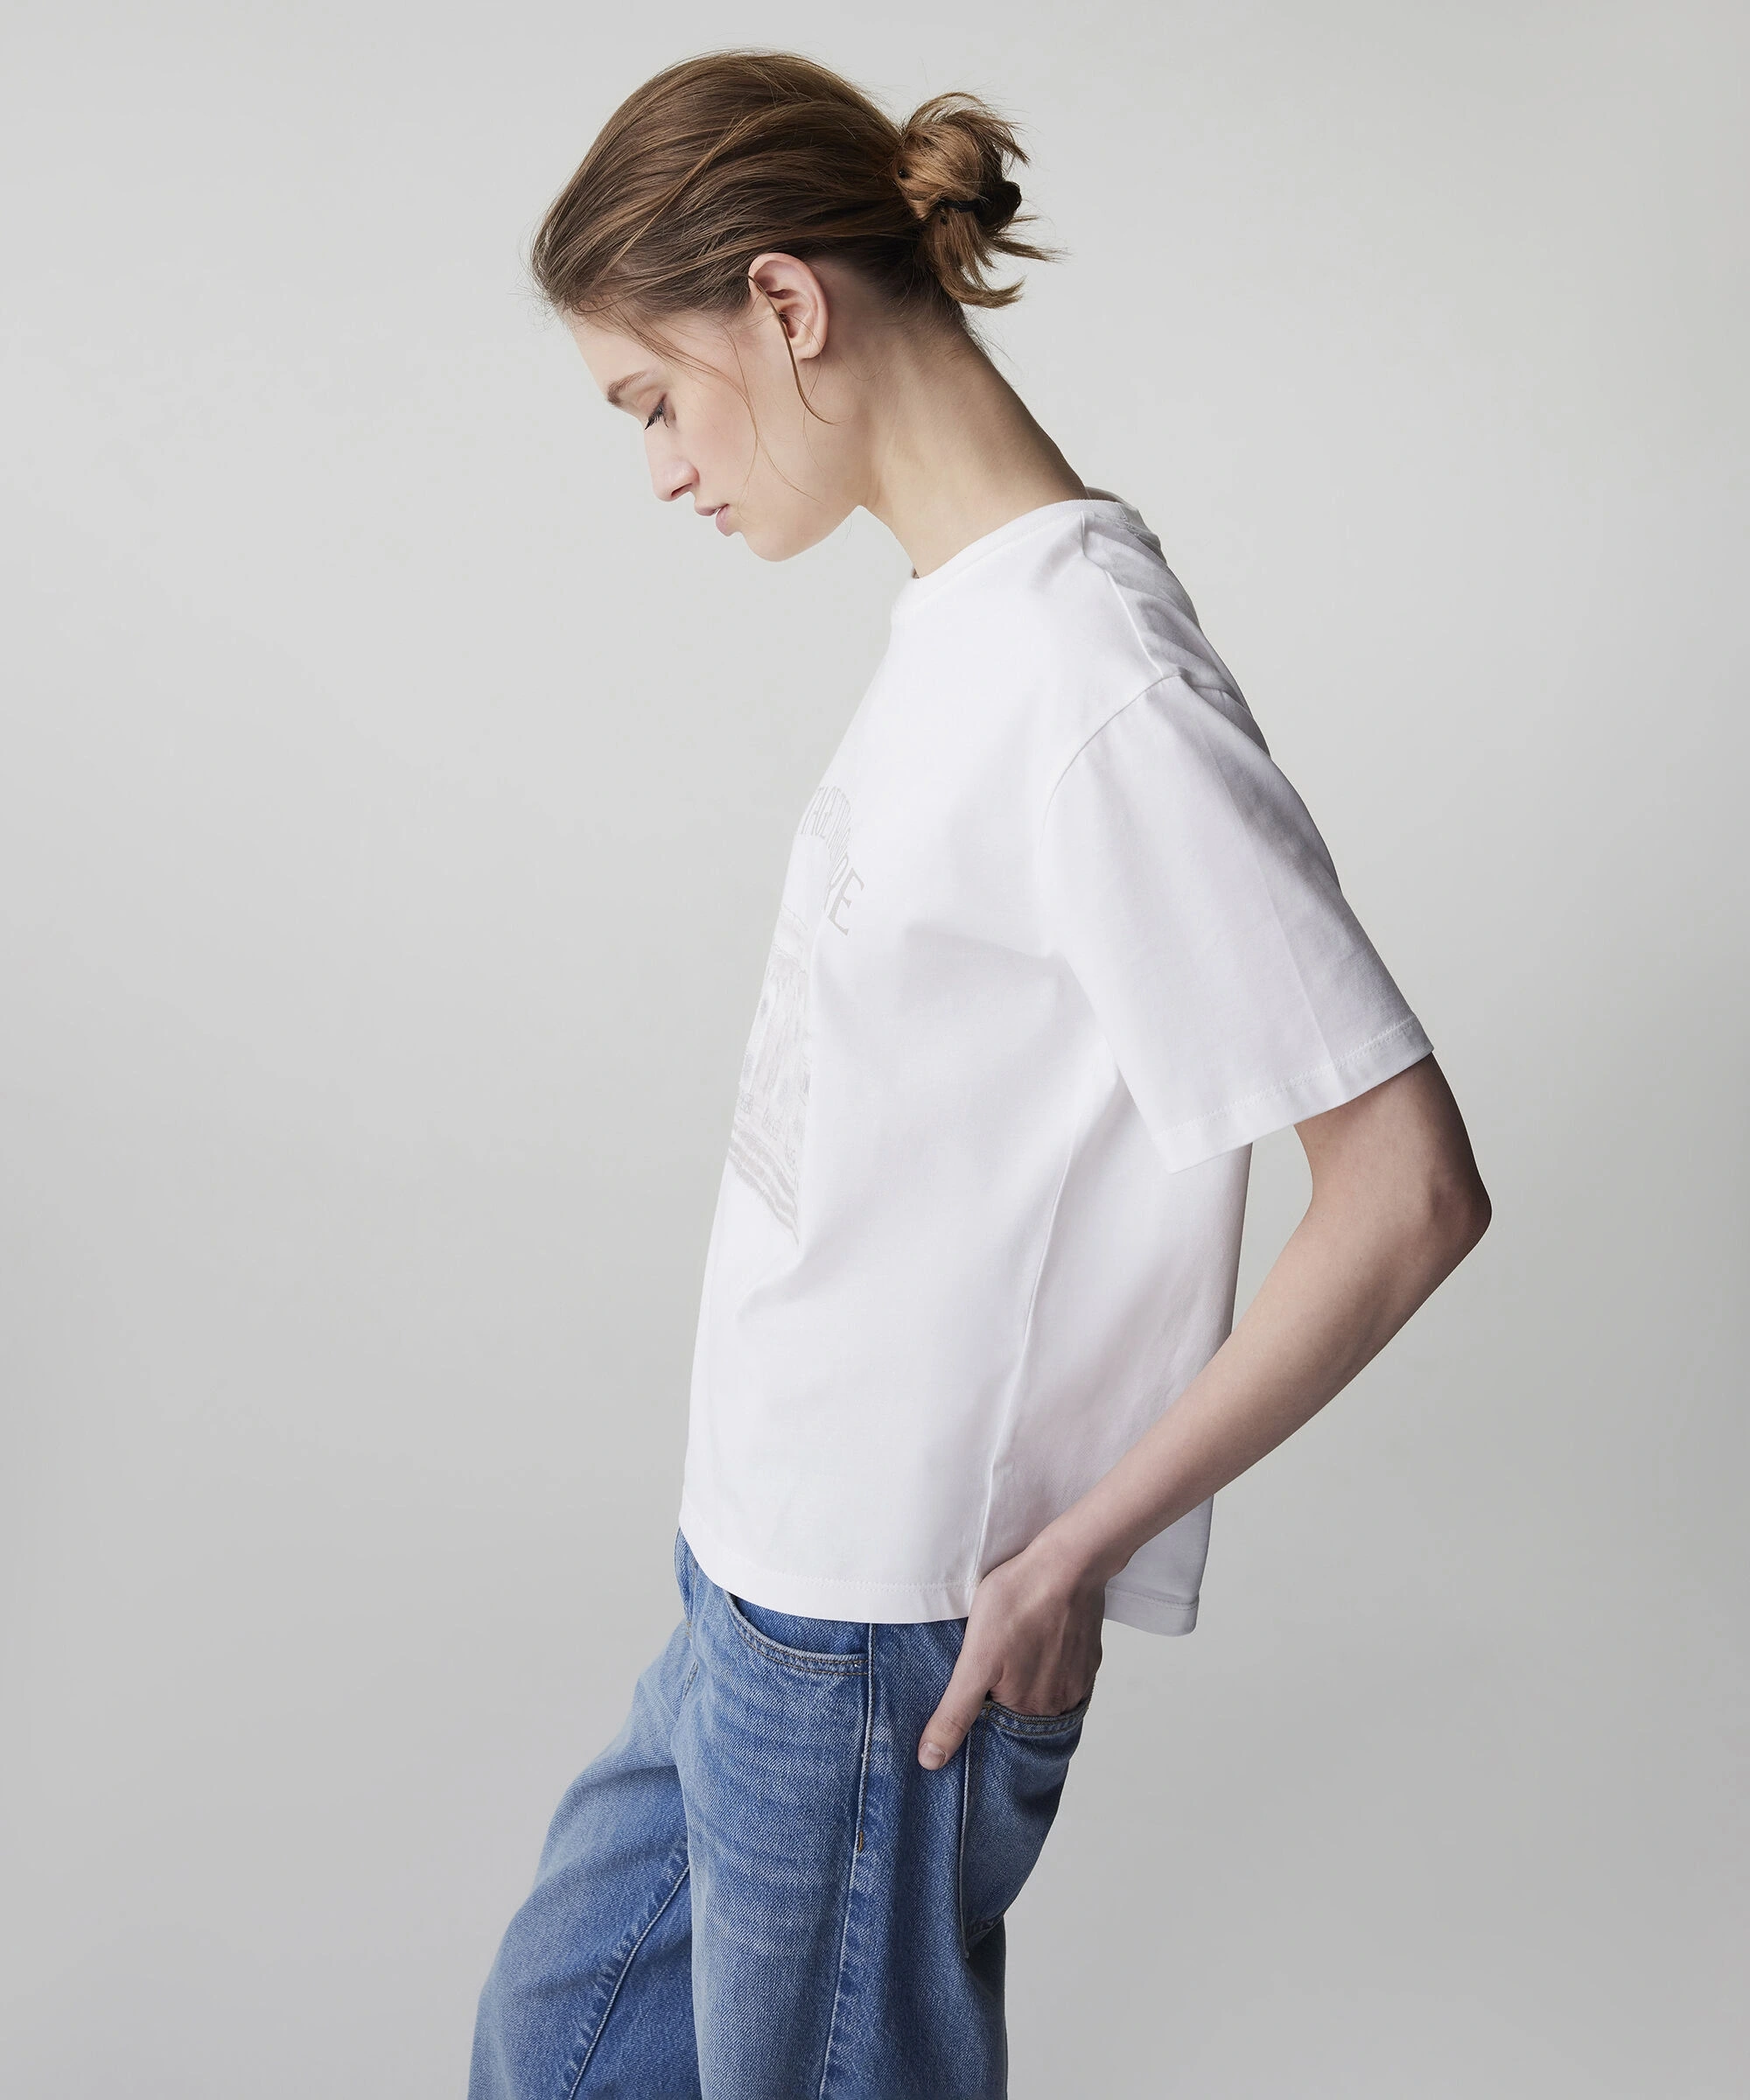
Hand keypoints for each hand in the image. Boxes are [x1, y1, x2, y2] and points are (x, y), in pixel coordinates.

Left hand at [918, 1536, 1104, 1768]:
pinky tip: (1035, 1642)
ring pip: (1045, 1691)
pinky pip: (1064, 1670)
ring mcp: (1079, 1677)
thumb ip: (955, 1712)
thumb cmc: (1019, 1603)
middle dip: (1005, 1700)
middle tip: (991, 1668)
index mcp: (1031, 1710)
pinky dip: (1049, 1663)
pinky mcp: (1089, 1653)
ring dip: (1028, 1682)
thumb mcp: (975, 1659)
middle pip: (1024, 1713)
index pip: (1000, 1734)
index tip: (973, 1699)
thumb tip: (931, 1761)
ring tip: (1010, 1655)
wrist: (1069, 1561)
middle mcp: (1061, 1703)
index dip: (982, 1719)